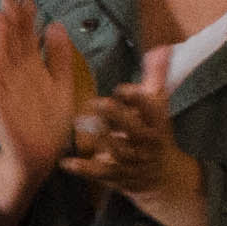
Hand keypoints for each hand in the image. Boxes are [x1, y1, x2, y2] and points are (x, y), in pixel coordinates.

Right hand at [0, 0, 99, 220]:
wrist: (40, 154)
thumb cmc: (50, 120)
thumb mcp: (62, 83)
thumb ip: (60, 56)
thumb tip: (56, 23)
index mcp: (32, 68)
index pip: (27, 37)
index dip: (26, 19)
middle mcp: (17, 75)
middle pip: (12, 43)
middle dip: (10, 21)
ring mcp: (7, 90)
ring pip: (1, 60)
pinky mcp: (1, 107)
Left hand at [59, 73, 210, 225]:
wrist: (161, 177)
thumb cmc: (153, 132)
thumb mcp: (157, 105)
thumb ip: (155, 76)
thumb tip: (161, 47)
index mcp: (157, 123)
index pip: (153, 110)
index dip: (140, 99)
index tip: (123, 88)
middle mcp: (145, 142)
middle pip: (135, 131)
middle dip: (119, 117)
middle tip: (98, 102)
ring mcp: (131, 161)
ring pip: (117, 151)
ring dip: (100, 138)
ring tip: (80, 123)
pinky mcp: (115, 175)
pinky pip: (99, 173)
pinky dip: (82, 168)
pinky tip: (65, 162)